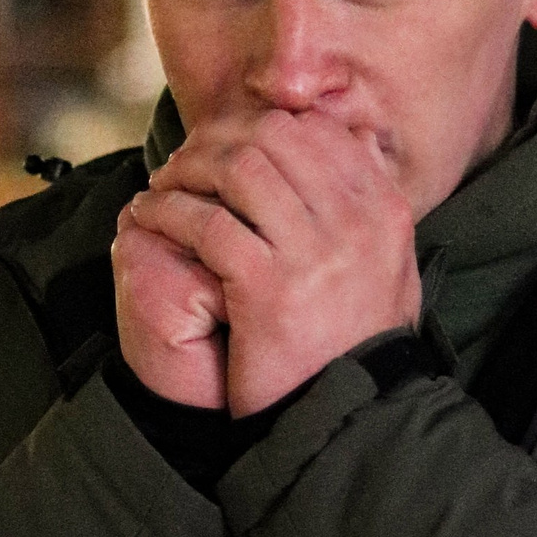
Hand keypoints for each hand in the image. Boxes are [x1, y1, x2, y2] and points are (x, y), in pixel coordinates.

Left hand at [126, 112, 420, 413]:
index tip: (224, 143)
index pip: (313, 129)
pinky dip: (167, 212)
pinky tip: (149, 218)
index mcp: (383, 207)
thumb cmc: (357, 338)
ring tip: (162, 187)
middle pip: (272, 136)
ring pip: (236, 168)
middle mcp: (356, 221)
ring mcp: (313, 253)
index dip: (257, 125)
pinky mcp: (267, 287)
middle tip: (183, 161)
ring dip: (187, 170)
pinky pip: (205, 223)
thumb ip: (369, 201)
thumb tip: (352, 134)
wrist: (351, 411)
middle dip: (216, 139)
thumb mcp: (388, 263)